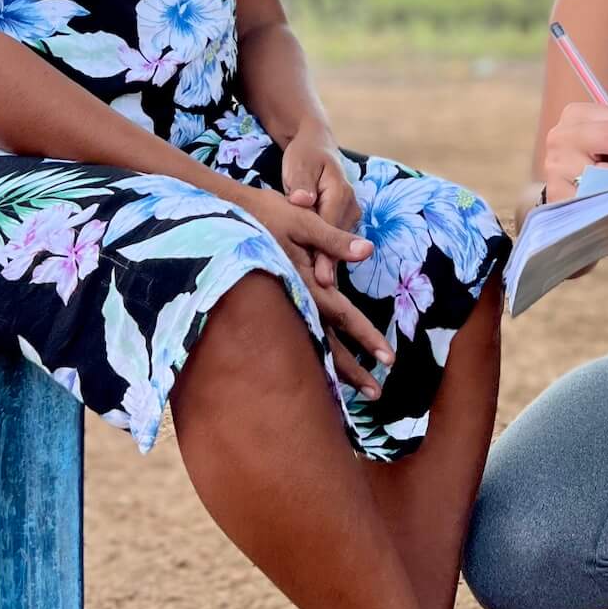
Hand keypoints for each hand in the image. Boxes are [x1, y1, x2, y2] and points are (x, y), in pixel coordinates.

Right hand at [242, 188, 392, 397]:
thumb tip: (368, 250)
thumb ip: (334, 240)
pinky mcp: (273, 303)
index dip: (366, 337)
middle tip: (375, 394)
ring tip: (354, 391)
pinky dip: (311, 353)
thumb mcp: (302, 221)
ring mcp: (281, 305)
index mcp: (306, 282)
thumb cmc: (263, 214)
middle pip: (326, 342)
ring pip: (310, 344)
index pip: (343, 315)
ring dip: (333, 368)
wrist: (220, 217)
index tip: (388, 360)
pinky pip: (296, 334)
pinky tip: (320, 367)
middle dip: (351, 370)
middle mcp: (294, 300)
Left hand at [282, 123, 361, 289]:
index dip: (327, 256)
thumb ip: (301, 184)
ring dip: (327, 267)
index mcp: (340, 192)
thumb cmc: (305, 155)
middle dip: (328, 268)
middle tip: (319, 295)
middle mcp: (350, 206)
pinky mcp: (342, 222)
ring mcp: (348, 215)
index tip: (321, 279)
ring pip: (337, 246)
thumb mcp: (299, 164)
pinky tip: (314, 280)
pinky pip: (333, 244)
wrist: (316, 145)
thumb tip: (302, 201)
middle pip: (338, 244)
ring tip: (317, 295)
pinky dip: (324, 259)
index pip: (332, 230)